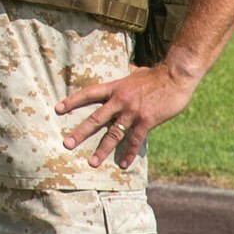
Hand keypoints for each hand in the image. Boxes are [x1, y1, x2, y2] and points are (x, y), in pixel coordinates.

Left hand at [54, 62, 198, 169]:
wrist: (175, 75)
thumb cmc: (156, 74)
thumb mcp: (136, 72)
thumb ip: (128, 75)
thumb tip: (127, 69)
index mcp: (115, 87)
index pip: (88, 94)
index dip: (72, 101)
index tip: (57, 109)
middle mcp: (120, 100)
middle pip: (96, 118)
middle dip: (80, 132)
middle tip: (66, 144)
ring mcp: (133, 111)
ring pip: (113, 133)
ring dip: (102, 149)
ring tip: (92, 162)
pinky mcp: (146, 121)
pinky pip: (135, 140)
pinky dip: (129, 153)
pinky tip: (122, 164)